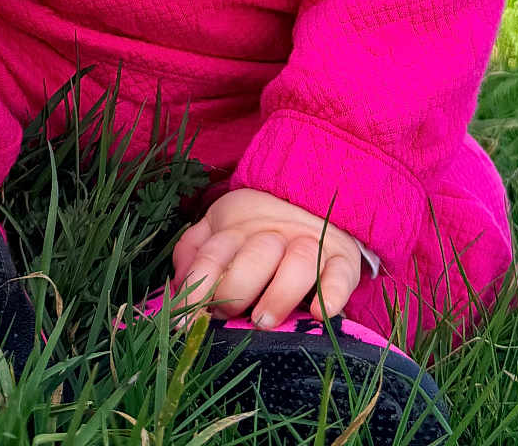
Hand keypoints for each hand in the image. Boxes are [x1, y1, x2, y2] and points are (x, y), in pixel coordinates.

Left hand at [171, 188, 362, 328]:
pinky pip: (341, 274)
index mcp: (238, 229)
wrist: (314, 198)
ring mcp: (310, 245)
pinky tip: (320, 314)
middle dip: (237, 288)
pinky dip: (333, 293)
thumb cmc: (257, 227)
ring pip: (298, 263)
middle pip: (255, 257)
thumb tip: (176, 284)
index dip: (197, 287)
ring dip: (280, 293)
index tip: (184, 320)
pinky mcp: (341, 258)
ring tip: (265, 320)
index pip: (213, 255)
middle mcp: (274, 235)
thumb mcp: (220, 228)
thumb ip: (194, 250)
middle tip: (227, 317)